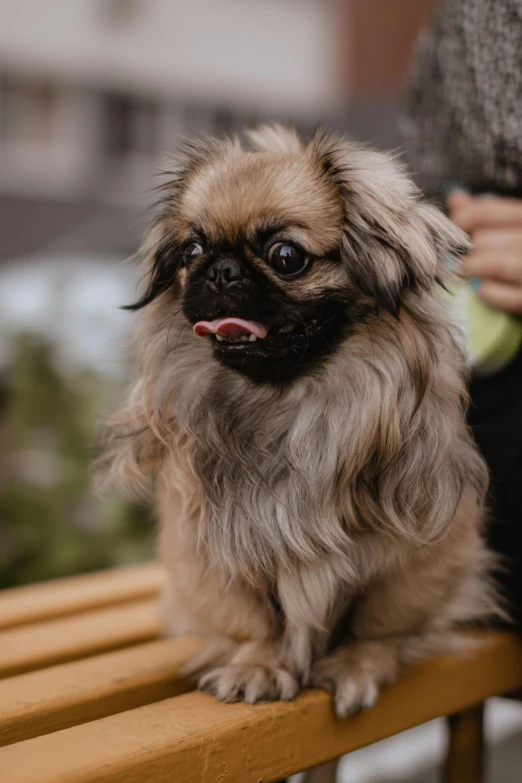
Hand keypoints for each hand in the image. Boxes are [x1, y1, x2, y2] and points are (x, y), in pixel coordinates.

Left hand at [448, 191, 521, 315]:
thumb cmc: (517, 255)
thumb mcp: (508, 229)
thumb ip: (484, 215)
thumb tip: (456, 198)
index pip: (483, 212)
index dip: (458, 223)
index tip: (448, 236)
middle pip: (483, 239)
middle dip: (465, 253)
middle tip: (458, 260)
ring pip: (492, 264)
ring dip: (472, 271)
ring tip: (467, 273)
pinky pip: (496, 292)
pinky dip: (484, 292)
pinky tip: (481, 291)